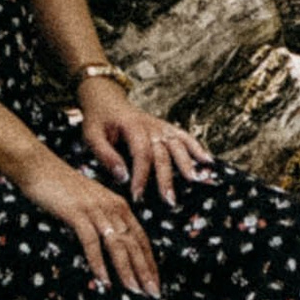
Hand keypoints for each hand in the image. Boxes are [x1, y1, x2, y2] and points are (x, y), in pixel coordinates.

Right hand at [18, 149, 161, 292]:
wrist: (39, 166)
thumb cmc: (62, 188)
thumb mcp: (91, 203)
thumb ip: (104, 221)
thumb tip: (113, 247)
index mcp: (118, 205)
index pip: (141, 238)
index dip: (150, 262)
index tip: (155, 282)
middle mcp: (112, 206)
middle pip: (134, 243)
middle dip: (145, 270)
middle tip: (153, 293)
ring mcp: (95, 209)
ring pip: (117, 244)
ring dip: (127, 270)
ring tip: (135, 291)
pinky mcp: (77, 213)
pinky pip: (92, 242)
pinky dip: (99, 263)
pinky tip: (104, 280)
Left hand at [82, 94, 211, 205]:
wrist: (106, 99)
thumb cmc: (98, 120)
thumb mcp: (91, 136)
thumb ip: (105, 155)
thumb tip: (122, 177)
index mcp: (132, 127)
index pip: (141, 153)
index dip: (141, 176)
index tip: (138, 196)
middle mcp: (150, 126)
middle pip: (162, 153)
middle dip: (166, 178)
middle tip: (169, 201)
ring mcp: (160, 126)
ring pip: (177, 145)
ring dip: (187, 163)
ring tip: (195, 181)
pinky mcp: (166, 128)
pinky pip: (184, 137)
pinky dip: (197, 147)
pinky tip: (208, 161)